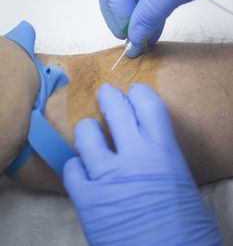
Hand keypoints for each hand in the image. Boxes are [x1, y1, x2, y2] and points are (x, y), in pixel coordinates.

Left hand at [63, 84, 220, 245]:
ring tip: (91, 133)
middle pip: (115, 110)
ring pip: (86, 135)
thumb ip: (162, 158)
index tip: (134, 91)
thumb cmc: (186, 230)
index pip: (148, 105)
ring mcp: (106, 177)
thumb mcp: (182, 185)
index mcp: (163, 152)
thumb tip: (148, 144)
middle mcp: (133, 157)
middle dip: (109, 97)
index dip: (140, 93)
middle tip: (106, 94)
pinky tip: (83, 171)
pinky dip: (76, 167)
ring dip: (88, 131)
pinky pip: (71, 170)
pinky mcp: (87, 201)